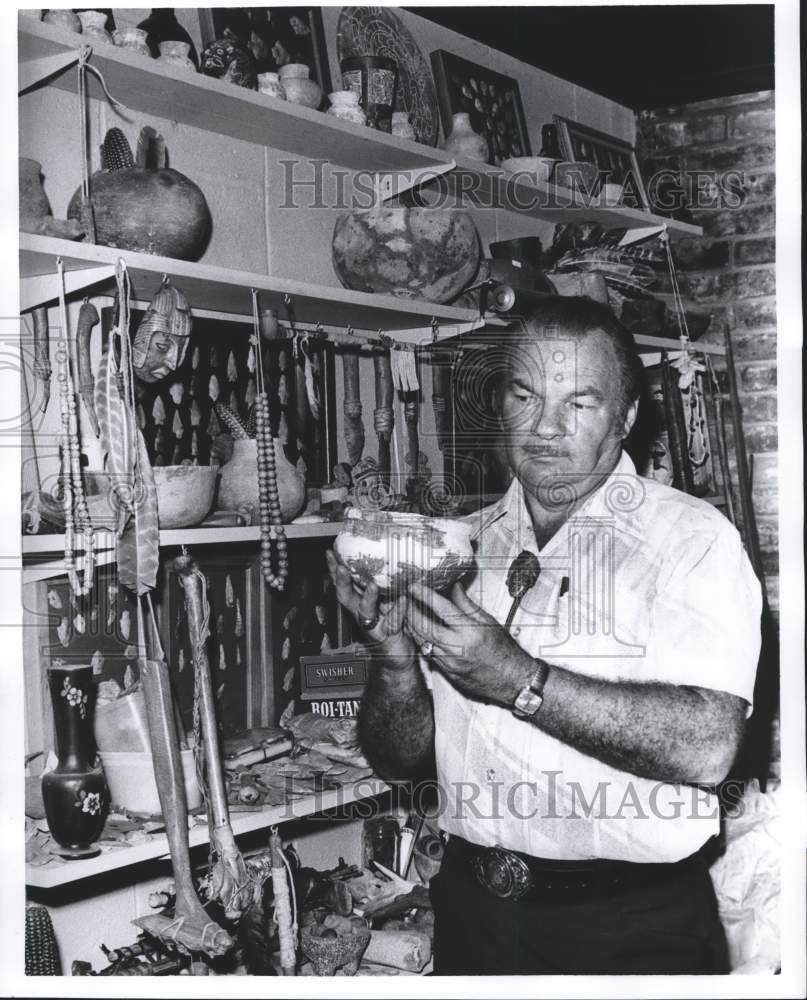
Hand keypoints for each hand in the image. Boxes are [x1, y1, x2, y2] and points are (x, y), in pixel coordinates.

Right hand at [325, 550, 415, 671]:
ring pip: (366, 612)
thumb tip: (380, 557)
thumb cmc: (390, 622)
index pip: (343, 584)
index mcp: (359, 602)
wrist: (398, 654)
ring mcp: (374, 625)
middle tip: (342, 567)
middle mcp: (362, 613)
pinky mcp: (389, 634)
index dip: (334, 570)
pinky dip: (398, 610)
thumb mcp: (383, 600)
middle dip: (342, 582)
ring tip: (372, 584)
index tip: (329, 553)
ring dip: (368, 598)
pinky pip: (393, 622)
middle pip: (346, 597)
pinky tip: (403, 599)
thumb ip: (378, 583)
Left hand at [407, 581, 533, 704]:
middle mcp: (458, 647)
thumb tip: (454, 588)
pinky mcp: (447, 673)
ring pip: (422, 642)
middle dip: (411, 611)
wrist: (511, 679)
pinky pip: (428, 654)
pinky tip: (418, 632)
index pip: (442, 609)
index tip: (414, 586)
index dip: (425, 595)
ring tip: (406, 613)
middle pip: (425, 627)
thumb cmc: (504, 650)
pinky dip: (421, 641)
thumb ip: (467, 605)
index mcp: (470, 631)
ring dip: (412, 627)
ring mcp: (450, 662)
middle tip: (404, 600)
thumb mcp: (488, 622)